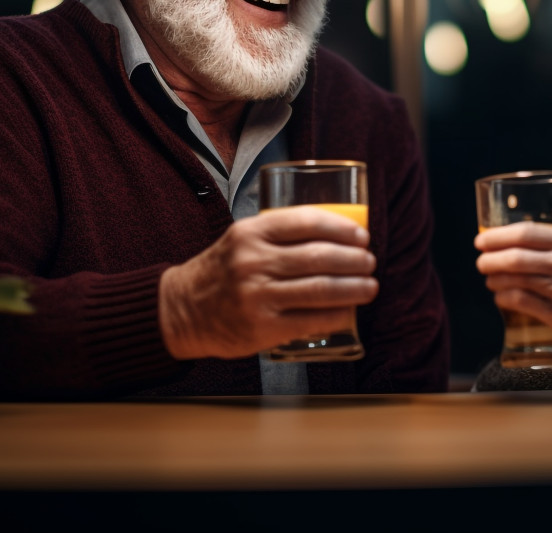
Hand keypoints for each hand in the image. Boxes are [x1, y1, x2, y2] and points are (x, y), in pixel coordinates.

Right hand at [159, 207, 377, 359]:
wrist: (182, 310)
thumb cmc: (223, 270)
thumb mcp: (243, 239)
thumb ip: (279, 235)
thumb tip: (337, 233)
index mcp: (251, 233)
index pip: (306, 222)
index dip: (341, 228)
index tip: (361, 235)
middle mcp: (253, 262)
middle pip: (319, 257)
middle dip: (354, 260)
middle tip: (369, 261)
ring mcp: (257, 296)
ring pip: (319, 289)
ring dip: (353, 288)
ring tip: (370, 286)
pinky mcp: (261, 328)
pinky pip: (310, 320)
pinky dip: (336, 315)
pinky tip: (348, 312)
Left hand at [475, 221, 551, 359]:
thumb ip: (550, 248)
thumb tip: (504, 244)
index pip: (526, 232)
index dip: (497, 236)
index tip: (481, 240)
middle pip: (515, 256)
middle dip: (490, 259)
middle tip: (481, 262)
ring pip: (514, 279)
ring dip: (494, 278)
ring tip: (490, 279)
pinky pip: (520, 301)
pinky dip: (503, 297)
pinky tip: (499, 296)